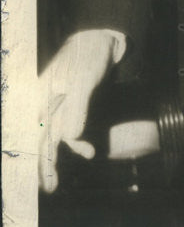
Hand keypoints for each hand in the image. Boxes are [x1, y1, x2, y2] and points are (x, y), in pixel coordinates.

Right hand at [38, 30, 117, 192]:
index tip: (35, 178)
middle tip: (49, 188)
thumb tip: (70, 137)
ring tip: (56, 183)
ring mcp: (60, 103)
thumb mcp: (86, 79)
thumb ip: (78, 107)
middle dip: (44, 164)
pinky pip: (72, 127)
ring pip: (57, 136)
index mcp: (42, 95)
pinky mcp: (74, 104)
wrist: (105, 38)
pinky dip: (79, 140)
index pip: (36, 131)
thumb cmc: (91, 53)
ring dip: (60, 156)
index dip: (35, 156)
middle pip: (43, 137)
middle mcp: (47, 101)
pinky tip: (88, 151)